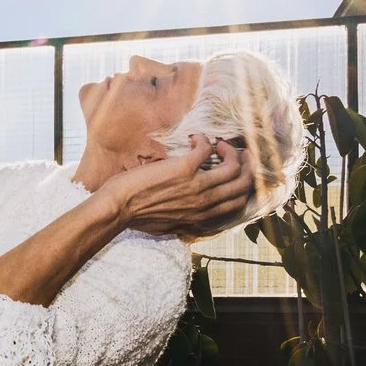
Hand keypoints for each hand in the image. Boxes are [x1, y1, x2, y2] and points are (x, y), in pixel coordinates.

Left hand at [103, 137, 253, 237]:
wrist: (118, 208)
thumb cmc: (138, 217)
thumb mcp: (169, 226)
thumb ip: (185, 221)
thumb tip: (190, 219)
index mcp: (203, 215)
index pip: (239, 202)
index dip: (245, 185)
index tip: (238, 172)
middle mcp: (205, 201)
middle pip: (244, 183)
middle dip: (247, 165)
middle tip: (239, 153)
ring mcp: (197, 185)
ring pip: (232, 166)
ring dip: (230, 151)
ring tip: (221, 144)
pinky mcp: (183, 169)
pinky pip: (205, 150)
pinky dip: (204, 140)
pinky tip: (195, 138)